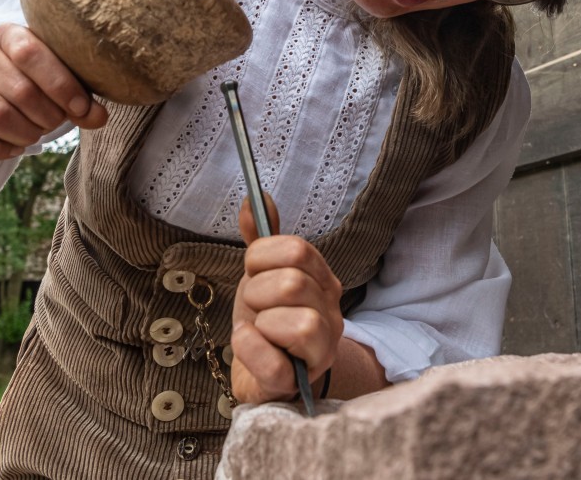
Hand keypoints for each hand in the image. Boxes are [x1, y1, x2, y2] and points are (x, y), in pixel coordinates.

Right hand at [0, 23, 107, 161]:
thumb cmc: (22, 88)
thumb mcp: (52, 87)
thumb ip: (79, 101)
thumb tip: (99, 117)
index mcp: (8, 35)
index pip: (33, 53)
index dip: (62, 85)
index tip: (81, 109)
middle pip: (20, 91)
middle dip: (47, 117)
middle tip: (52, 125)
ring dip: (23, 135)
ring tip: (32, 135)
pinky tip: (10, 148)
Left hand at [230, 195, 342, 403]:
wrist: (264, 372)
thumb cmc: (265, 319)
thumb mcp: (261, 274)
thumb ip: (261, 240)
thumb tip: (255, 198)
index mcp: (321, 280)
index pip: (297, 250)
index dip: (261, 255)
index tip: (251, 270)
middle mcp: (331, 313)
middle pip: (293, 283)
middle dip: (257, 290)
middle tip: (254, 304)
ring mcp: (321, 350)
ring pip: (297, 323)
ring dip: (258, 322)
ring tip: (257, 328)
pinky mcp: (300, 382)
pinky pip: (276, 364)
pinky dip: (252, 350)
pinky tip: (249, 346)